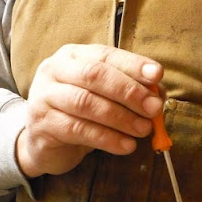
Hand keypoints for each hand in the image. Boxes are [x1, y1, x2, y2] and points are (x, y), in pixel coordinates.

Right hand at [16, 44, 163, 176]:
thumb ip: (130, 91)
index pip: (106, 55)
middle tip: (153, 108)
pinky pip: (78, 130)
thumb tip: (158, 93)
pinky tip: (126, 146)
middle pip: (94, 75)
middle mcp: (54, 70)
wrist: (44, 143)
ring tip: (143, 130)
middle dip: (129, 91)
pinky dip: (107, 139)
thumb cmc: (80, 114)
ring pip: (86, 103)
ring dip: (121, 118)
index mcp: (73, 56)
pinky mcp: (42, 124)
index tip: (157, 75)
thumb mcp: (105, 97)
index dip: (132, 64)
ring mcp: (44, 96)